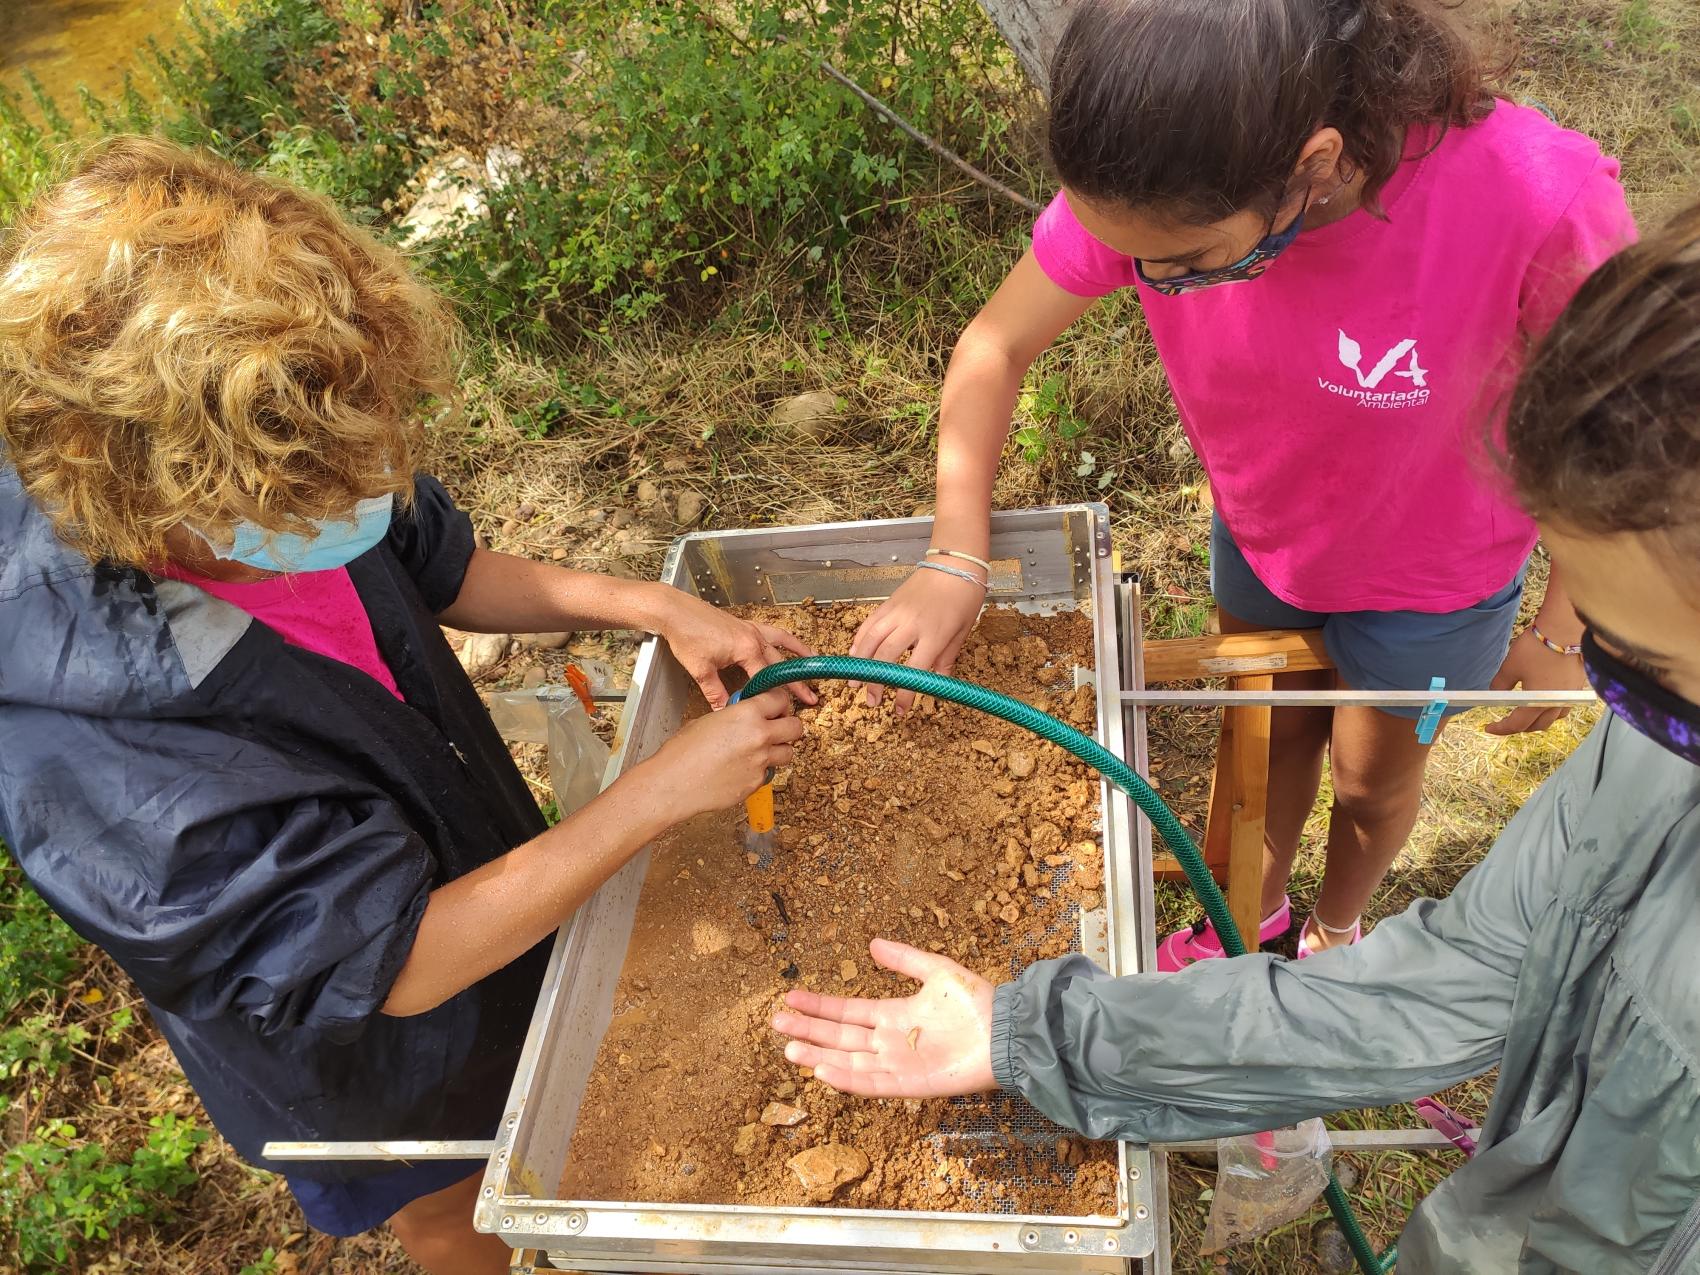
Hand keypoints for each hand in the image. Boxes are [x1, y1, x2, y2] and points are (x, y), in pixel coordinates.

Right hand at [640, 690, 803, 821]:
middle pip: (796, 728)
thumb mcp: (710, 720)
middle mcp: (760, 736)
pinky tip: (741, 769)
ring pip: (788, 753)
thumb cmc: (682, 750)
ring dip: (778, 750)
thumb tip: (746, 718)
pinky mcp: (757, 783)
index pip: (781, 700)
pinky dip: (760, 771)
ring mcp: (761, 762)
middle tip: (776, 729)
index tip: (776, 707)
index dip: (779, 703)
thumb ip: (736, 716)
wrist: (673, 782)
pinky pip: (768, 773)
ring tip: (760, 751)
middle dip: (788, 727)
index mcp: (747, 713)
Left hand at [656, 591, 816, 709]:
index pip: (767, 679)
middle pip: (780, 665)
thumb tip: (725, 711)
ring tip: (814, 664)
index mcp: (746, 650)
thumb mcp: (701, 670)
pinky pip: (772, 632)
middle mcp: (754, 638)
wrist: (675, 611)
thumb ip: (716, 693)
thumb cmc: (687, 636)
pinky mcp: (745, 625)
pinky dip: (785, 638)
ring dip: (798, 656)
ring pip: (782, 645)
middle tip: (810, 699)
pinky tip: (791, 643)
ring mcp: (751, 629)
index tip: (782, 711)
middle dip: (795, 684)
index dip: (775, 697)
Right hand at [770, 939, 996, 1097]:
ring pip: (849, 1062)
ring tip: (790, 1048)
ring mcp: (899, 1065)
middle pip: (841, 1037)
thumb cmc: (978, 1003)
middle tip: (776, 1022)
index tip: (790, 997)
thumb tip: (872, 943)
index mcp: (895, 1015)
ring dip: (819, 1056)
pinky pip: (873, 1083)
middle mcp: (891, 1042)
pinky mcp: (911, 1085)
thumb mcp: (937, 971)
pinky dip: (848, 1079)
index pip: (848, 1012)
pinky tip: (823, 1070)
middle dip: (809, 1030)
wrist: (1008, 1032)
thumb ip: (905, 959)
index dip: (819, 1006)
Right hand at [848, 568, 983, 711]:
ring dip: (860, 663)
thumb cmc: (964, 597)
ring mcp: (897, 611)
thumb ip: (946, 660)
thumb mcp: (962, 632)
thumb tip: (938, 685)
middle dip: (876, 681)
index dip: (904, 694)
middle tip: (872, 700)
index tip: (899, 711)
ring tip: (854, 683)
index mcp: (934, 634)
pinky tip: (854, 655)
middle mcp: (912, 623)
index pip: (914, 670)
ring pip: (871, 639)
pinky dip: (859, 640)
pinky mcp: (888, 603)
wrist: (954, 563)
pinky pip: (869, 623)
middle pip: (886, 656)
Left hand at [1485, 626, 1585, 735]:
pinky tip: (1543, 701)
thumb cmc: (1536, 648)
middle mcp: (1556, 704)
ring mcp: (1569, 697)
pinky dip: (1550, 709)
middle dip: (1519, 726)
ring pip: (1552, 718)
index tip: (1488, 728)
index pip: (1517, 725)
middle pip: (1536, 725)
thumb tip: (1495, 694)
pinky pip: (1563, 706)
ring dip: (1537, 720)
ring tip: (1523, 714)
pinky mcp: (1577, 687)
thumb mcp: (1510, 667)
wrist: (1564, 630)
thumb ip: (1501, 685)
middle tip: (1504, 721)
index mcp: (1537, 703)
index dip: (1501, 728)